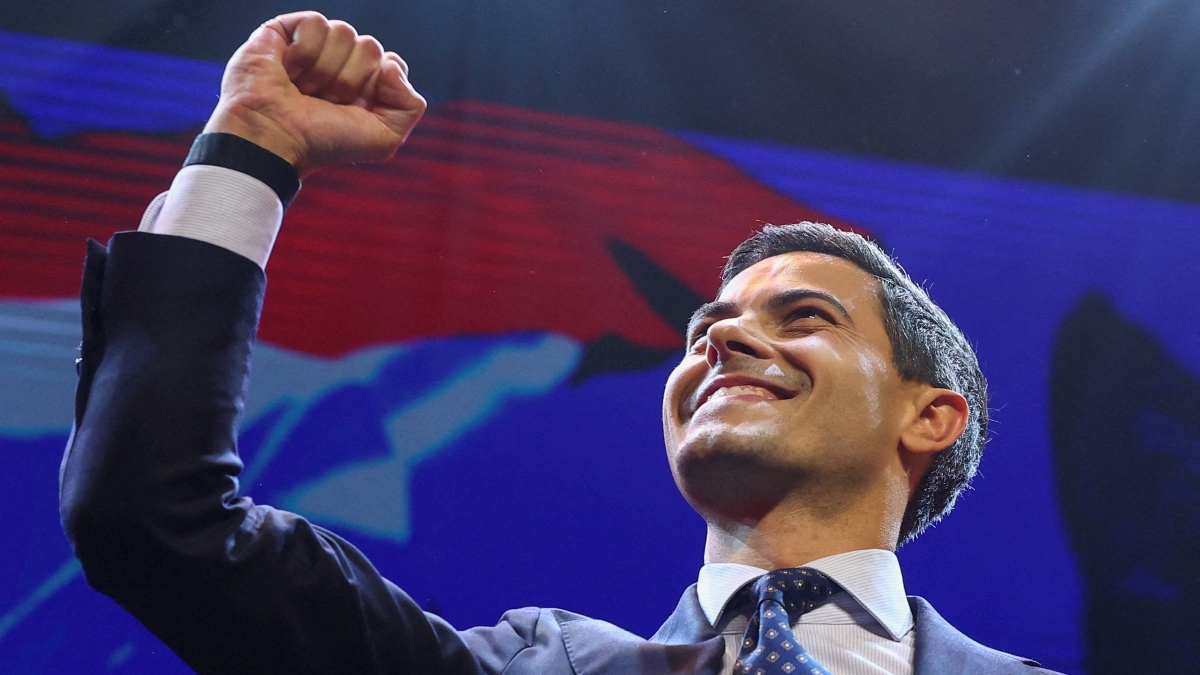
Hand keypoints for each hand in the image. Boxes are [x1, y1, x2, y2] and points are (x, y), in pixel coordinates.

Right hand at [203, 11, 425, 176]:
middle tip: (323, 101)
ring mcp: (315, 47)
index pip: (392, 63)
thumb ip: (410, 106)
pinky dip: (305, 52)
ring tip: (302, 89)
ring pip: (345, 32)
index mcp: (366, 86)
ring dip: (324, 69)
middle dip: (349, 80)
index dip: (378, 85)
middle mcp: (342, 64)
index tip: (354, 108)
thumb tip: (392, 64)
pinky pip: (317, 23)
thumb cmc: (323, 142)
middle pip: (371, 47)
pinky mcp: (287, 31)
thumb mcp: (384, 139)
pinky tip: (288, 70)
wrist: (275, 137)